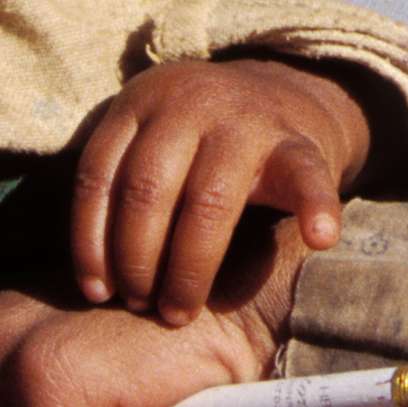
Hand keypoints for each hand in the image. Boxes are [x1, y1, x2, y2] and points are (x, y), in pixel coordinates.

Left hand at [70, 58, 367, 321]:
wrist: (284, 94)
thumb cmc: (198, 143)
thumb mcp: (150, 139)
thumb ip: (118, 184)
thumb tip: (86, 280)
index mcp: (141, 102)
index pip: (99, 176)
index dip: (90, 242)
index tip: (97, 292)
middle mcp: (189, 103)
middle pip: (147, 191)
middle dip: (137, 260)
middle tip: (140, 306)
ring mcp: (246, 121)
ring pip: (209, 202)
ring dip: (189, 267)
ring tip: (178, 312)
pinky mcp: (297, 142)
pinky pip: (306, 179)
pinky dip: (315, 209)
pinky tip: (321, 240)